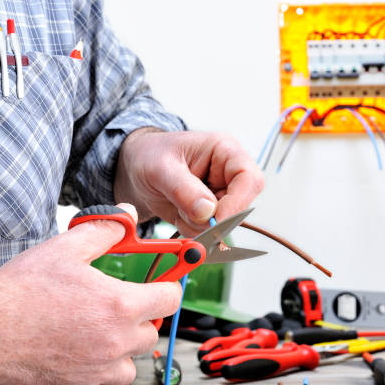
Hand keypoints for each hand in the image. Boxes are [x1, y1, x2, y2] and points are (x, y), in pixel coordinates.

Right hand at [0, 203, 180, 384]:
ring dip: (124, 345)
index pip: (170, 298)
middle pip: (152, 330)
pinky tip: (82, 348)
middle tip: (119, 302)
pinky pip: (107, 380)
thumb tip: (127, 217)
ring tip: (99, 328)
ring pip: (132, 360)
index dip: (168, 285)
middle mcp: (116, 341)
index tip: (162, 282)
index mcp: (119, 305)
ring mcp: (100, 369)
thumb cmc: (23, 293)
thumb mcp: (66, 248)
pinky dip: (103, 367)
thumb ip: (105, 230)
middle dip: (142, 315)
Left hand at [114, 130, 263, 235]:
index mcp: (225, 151)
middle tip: (185, 215)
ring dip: (197, 225)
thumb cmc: (149, 156)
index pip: (249, 178)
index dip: (238, 203)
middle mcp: (228, 174)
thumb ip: (183, 189)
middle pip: (240, 206)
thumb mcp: (160, 168)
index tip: (215, 221)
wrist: (135, 169)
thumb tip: (208, 213)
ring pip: (223, 224)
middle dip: (212, 219)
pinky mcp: (211, 214)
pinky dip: (190, 230)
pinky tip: (177, 212)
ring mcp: (221, 195)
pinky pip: (209, 233)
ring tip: (176, 205)